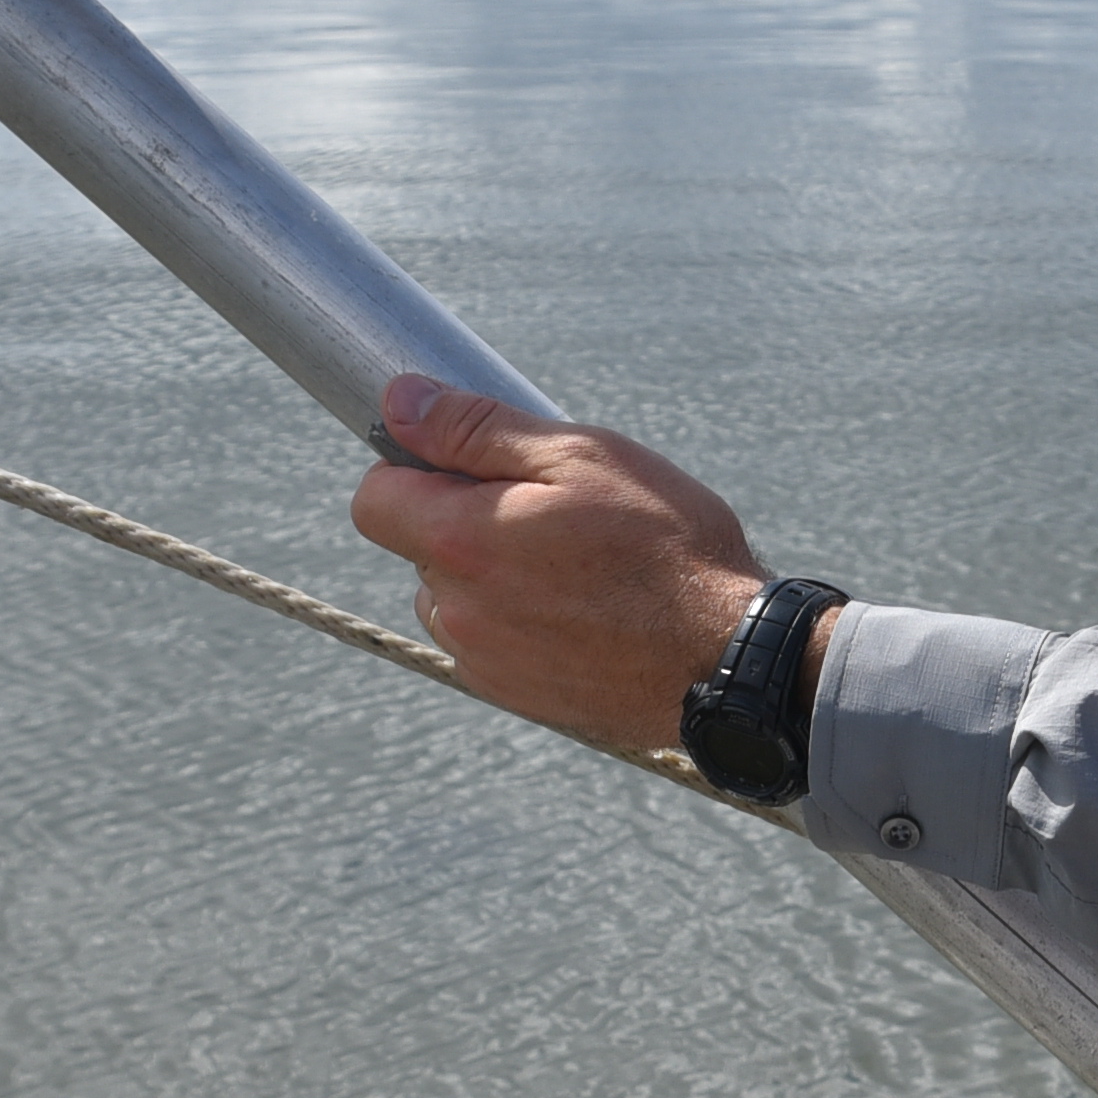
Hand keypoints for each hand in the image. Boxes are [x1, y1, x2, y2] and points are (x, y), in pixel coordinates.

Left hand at [350, 375, 773, 758]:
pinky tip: (582, 609)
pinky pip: (488, 641)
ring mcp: (482, 660)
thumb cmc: (663, 546)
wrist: (724, 655)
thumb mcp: (579, 457)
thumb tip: (398, 401)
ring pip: (454, 598)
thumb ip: (476, 429)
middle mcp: (456, 611)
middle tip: (552, 512)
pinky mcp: (513, 695)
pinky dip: (518, 620)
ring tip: (574, 566)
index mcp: (459, 542)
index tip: (473, 466)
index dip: (413, 470)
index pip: (373, 498)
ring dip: (490, 575)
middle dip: (464, 521)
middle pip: (419, 548)